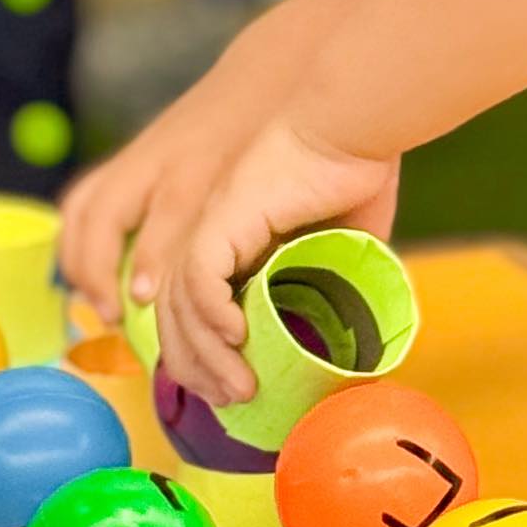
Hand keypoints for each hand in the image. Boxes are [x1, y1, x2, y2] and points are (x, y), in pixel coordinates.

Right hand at [57, 67, 260, 322]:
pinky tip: (87, 273)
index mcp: (202, 175)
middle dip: (99, 269)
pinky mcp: (132, 155)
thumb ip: (264, 236)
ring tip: (95, 302)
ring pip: (86, 208)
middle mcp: (162, 166)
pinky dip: (78, 237)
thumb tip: (260, 300)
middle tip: (112, 316)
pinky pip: (86, 198)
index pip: (164, 222)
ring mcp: (141, 158)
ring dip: (79, 259)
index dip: (147, 262)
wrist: (271, 73)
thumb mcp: (278, 185)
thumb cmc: (282, 140)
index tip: (142, 301)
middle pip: (107, 215)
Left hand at [156, 123, 400, 411]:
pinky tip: (237, 338)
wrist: (354, 126)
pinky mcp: (221, 217)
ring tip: (238, 385)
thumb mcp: (340, 249)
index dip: (198, 355)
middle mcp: (207, 236)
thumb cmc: (354, 177)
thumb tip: (349, 337)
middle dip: (194, 367)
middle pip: (171, 315)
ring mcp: (208, 225)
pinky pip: (198, 278)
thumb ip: (330, 285)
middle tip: (229, 399)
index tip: (227, 389)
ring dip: (204, 353)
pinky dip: (210, 314)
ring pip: (178, 303)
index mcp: (227, 244)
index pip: (187, 310)